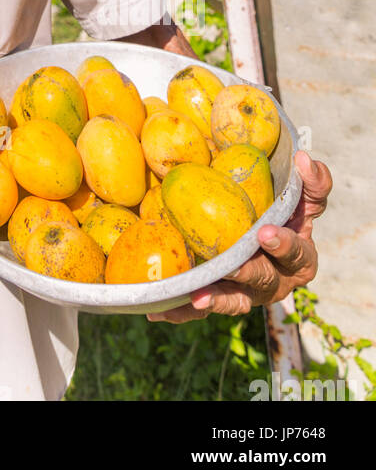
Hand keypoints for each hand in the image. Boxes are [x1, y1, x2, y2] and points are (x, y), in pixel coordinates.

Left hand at [147, 151, 331, 323]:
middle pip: (263, 281)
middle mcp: (273, 281)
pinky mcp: (218, 297)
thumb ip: (311, 181)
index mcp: (298, 259)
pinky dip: (181, 310)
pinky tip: (158, 309)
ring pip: (233, 300)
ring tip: (197, 294)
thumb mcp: (300, 196)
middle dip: (246, 272)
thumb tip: (305, 159)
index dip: (285, 246)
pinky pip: (200, 308)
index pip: (298, 255)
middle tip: (230, 264)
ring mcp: (245, 293)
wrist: (255, 226)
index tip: (266, 233)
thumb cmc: (280, 212)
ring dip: (216, 299)